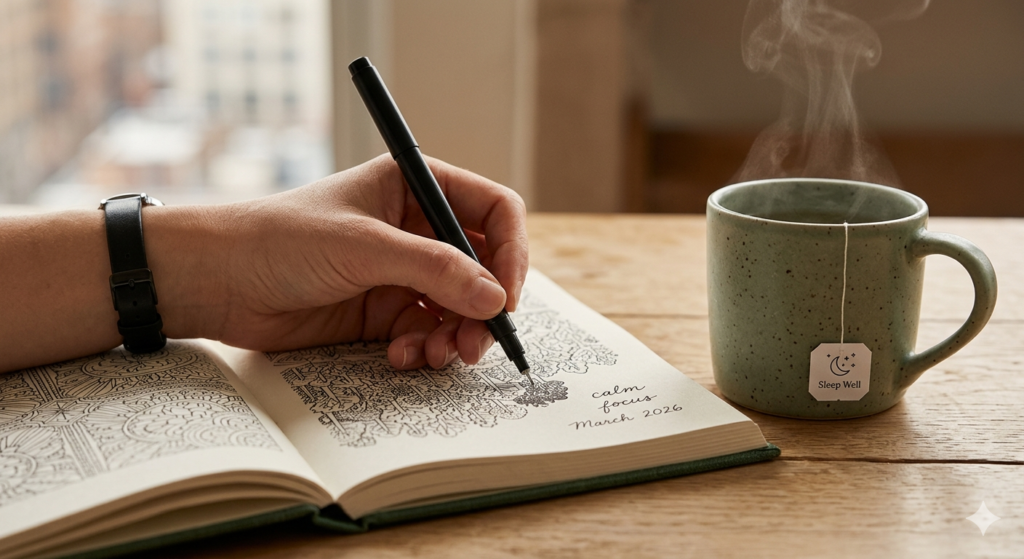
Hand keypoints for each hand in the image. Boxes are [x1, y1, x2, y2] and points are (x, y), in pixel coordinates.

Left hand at [190, 154, 528, 369]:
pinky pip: (429, 333)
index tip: (508, 295)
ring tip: (440, 356)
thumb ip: (433, 270)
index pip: (493, 212)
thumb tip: (495, 299)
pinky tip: (402, 356)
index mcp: (416, 187)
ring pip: (460, 308)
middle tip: (478, 341)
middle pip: (483, 268)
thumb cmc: (281, 239)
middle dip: (485, 307)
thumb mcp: (363, 247)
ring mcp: (403, 273)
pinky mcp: (384, 312)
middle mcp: (416, 229)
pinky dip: (426, 349)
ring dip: (458, 335)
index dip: (511, 252)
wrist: (219, 281)